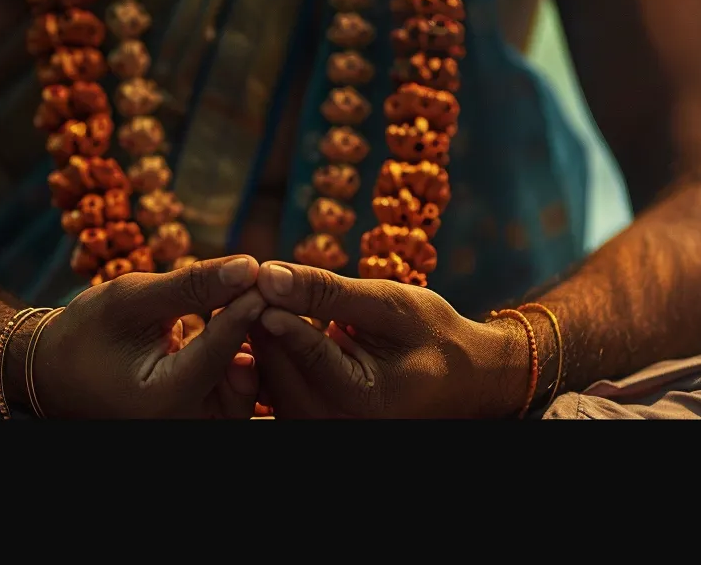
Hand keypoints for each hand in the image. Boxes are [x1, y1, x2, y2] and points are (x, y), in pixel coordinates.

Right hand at [28, 255, 265, 417]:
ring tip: (258, 307)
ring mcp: (192, 429)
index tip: (265, 274)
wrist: (60, 373)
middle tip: (269, 292)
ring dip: (255, 350)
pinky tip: (247, 327)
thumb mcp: (131, 298)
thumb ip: (191, 285)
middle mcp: (180, 425)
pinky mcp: (201, 425)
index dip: (245, 309)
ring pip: (248, 393)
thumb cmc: (88, 332)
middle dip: (257, 335)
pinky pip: (238, 398)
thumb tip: (248, 266)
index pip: (218, 352)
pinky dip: (244, 362)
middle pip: (243, 382)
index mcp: (160, 400)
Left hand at [249, 261, 525, 418]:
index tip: (255, 277)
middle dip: (259, 317)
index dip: (277, 310)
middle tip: (244, 276)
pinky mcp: (303, 420)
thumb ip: (328, 291)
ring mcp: (316, 426)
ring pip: (263, 375)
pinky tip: (265, 317)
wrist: (456, 376)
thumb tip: (269, 274)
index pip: (306, 352)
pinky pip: (266, 383)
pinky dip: (265, 349)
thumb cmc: (431, 334)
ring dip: (255, 333)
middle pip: (276, 365)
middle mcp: (334, 424)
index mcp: (363, 401)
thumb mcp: (388, 304)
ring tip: (252, 292)